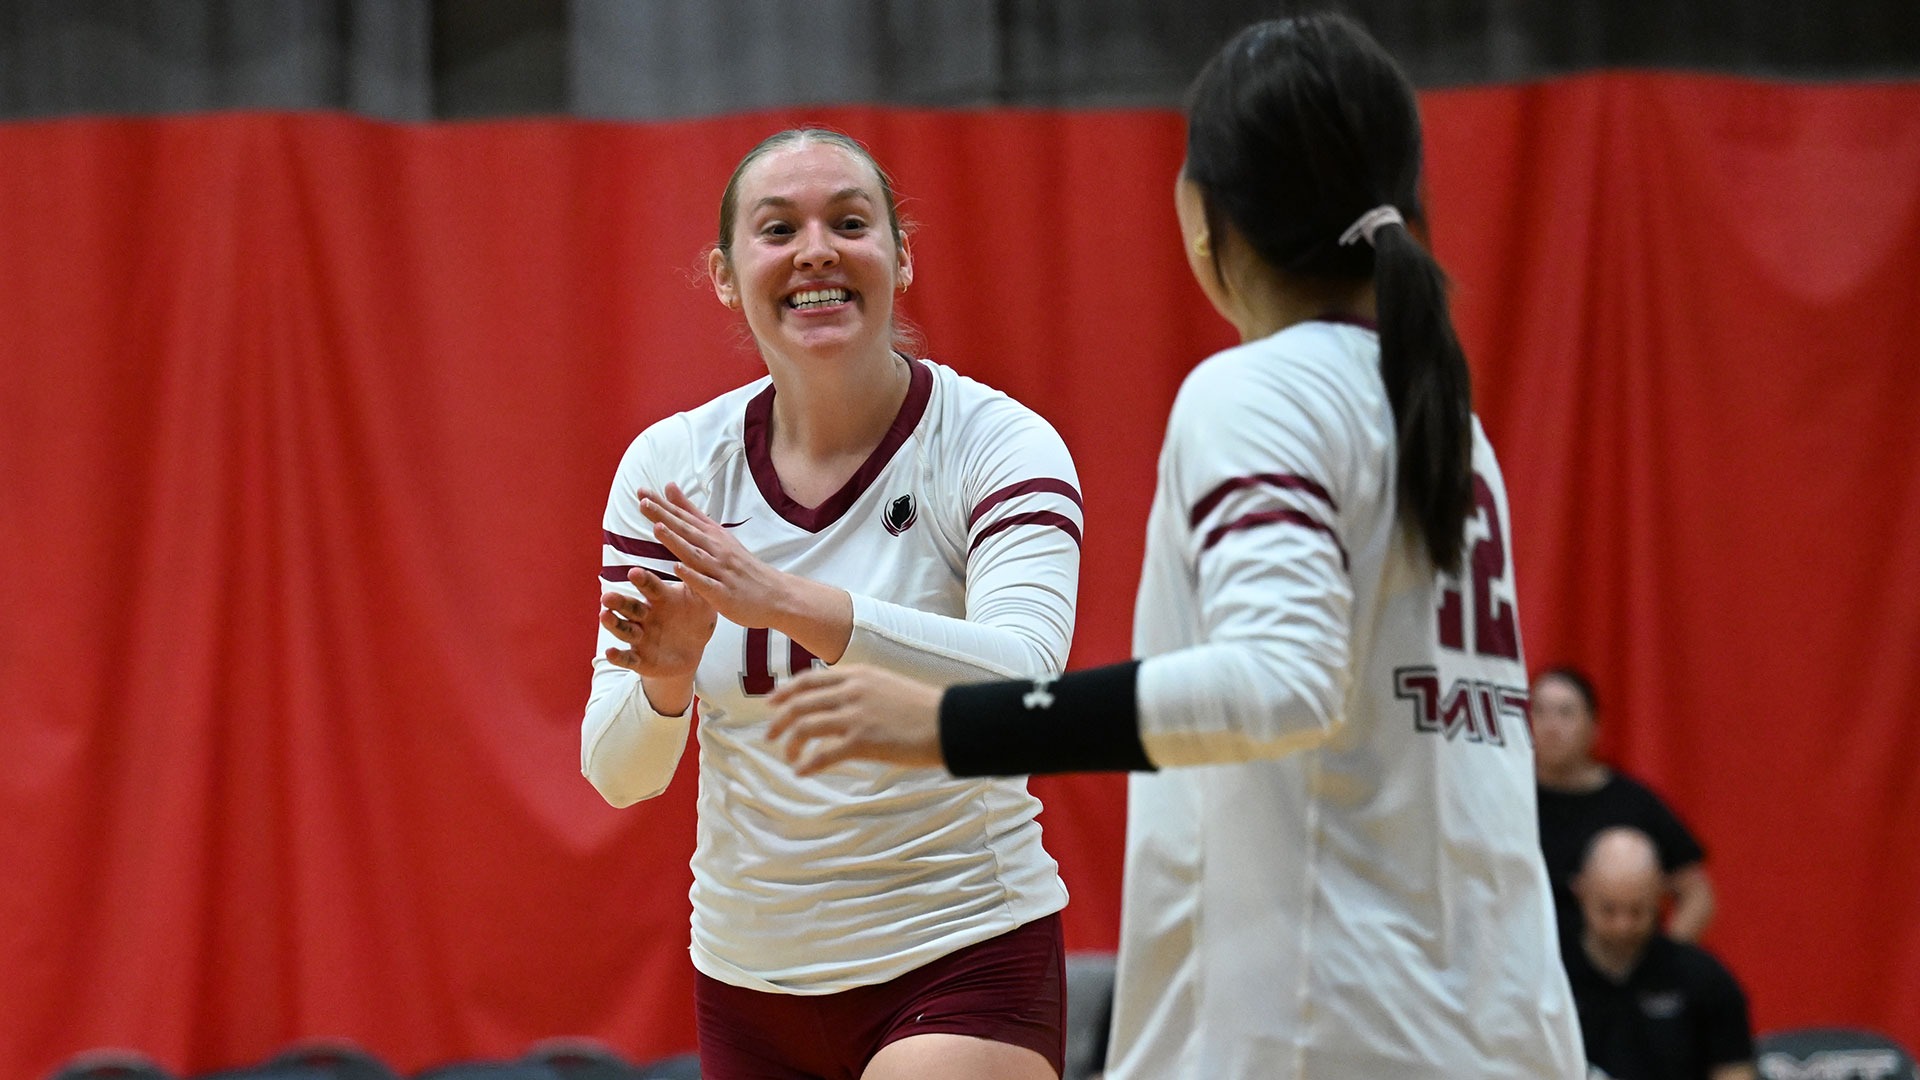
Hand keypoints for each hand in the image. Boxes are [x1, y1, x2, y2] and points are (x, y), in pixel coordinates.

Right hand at [600, 566, 716, 680]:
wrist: (694, 650)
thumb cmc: (697, 619)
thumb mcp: (702, 602)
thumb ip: (699, 583)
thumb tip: (702, 557)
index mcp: (660, 599)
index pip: (650, 586)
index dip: (642, 580)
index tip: (634, 572)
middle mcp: (646, 616)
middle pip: (630, 607)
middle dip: (618, 602)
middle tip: (607, 597)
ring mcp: (641, 638)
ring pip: (624, 629)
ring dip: (614, 624)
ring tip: (604, 616)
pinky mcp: (640, 659)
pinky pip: (628, 658)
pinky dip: (619, 657)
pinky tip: (610, 653)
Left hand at [640, 483, 795, 629]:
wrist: (776, 594)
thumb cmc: (742, 566)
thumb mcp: (718, 535)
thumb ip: (691, 513)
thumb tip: (669, 487)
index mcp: (713, 537)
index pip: (684, 518)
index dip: (663, 505)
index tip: (642, 491)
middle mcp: (716, 550)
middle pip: (687, 531)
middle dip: (665, 517)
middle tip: (644, 502)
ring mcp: (720, 571)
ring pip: (695, 555)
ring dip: (676, 541)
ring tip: (658, 528)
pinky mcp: (723, 593)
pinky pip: (706, 584)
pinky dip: (693, 575)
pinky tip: (678, 568)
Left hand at [766, 665, 945, 774]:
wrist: (948, 722)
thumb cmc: (923, 708)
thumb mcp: (887, 685)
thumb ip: (861, 689)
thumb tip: (840, 701)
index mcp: (857, 675)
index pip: (808, 680)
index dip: (785, 692)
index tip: (772, 703)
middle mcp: (851, 691)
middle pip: (800, 704)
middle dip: (780, 721)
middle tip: (771, 736)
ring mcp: (855, 716)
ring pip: (805, 728)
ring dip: (791, 745)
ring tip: (789, 757)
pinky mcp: (862, 741)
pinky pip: (823, 755)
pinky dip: (808, 764)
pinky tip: (802, 772)